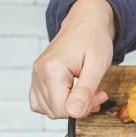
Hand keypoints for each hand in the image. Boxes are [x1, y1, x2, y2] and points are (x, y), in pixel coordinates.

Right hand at [30, 0, 115, 118]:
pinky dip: (55, 104)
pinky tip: (71, 94)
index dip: (83, 109)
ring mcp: (36, 75)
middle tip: (97, 94)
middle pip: (54, 111)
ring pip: (47, 109)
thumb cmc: (93, 40)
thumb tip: (75, 113)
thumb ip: (86, 91)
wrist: (85, 23)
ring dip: (69, 107)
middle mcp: (39, 73)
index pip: (62, 108)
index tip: (100, 96)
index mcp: (52, 69)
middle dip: (79, 108)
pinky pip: (39, 102)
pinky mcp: (37, 77)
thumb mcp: (97, 65)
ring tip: (86, 92)